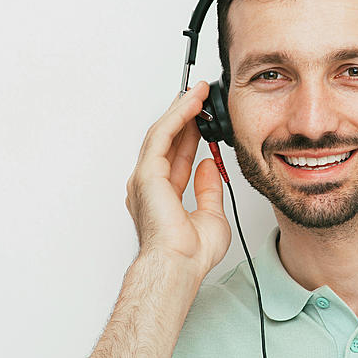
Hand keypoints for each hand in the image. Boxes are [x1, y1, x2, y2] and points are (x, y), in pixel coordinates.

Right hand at [125, 82, 231, 279]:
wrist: (179, 265)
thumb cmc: (190, 253)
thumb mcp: (212, 215)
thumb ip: (208, 189)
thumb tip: (208, 165)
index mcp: (163, 195)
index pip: (178, 154)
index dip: (190, 133)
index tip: (203, 117)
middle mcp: (150, 184)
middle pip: (168, 139)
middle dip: (184, 115)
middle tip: (200, 95)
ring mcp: (145, 178)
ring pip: (163, 132)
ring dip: (181, 110)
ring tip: (198, 92)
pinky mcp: (147, 174)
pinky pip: (162, 136)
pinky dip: (177, 117)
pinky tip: (191, 103)